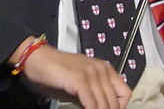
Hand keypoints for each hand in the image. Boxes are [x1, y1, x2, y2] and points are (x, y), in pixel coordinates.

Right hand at [14, 39, 131, 108]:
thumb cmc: (56, 73)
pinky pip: (91, 103)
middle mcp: (102, 69)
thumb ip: (92, 96)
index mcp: (106, 69)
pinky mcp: (79, 79)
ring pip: (104, 103)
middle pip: (115, 101)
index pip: (125, 93)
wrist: (38, 59)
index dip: (120, 107)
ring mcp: (91, 73)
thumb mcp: (80, 85)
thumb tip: (100, 108)